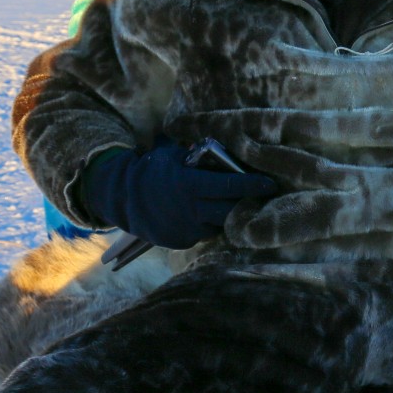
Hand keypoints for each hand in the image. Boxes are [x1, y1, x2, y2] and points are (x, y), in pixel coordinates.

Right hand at [76, 140, 277, 247]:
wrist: (121, 198)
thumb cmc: (151, 171)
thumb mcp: (172, 156)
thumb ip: (197, 156)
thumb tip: (225, 150)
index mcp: (190, 185)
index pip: (230, 186)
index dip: (253, 185)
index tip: (271, 183)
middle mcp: (191, 211)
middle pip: (231, 211)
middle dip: (246, 204)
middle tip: (260, 198)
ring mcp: (187, 230)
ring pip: (219, 224)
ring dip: (226, 215)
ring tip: (233, 204)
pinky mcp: (182, 242)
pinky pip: (204, 233)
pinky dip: (208, 224)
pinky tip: (206, 214)